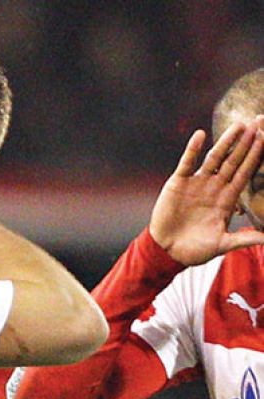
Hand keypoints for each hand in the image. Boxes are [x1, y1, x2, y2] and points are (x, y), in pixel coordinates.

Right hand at [150, 122, 263, 264]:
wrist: (167, 251)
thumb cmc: (195, 250)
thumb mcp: (221, 245)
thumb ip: (243, 239)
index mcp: (227, 200)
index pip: (245, 174)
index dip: (255, 157)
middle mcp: (214, 187)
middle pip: (233, 161)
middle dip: (246, 143)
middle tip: (258, 122)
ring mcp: (197, 183)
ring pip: (214, 158)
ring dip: (225, 142)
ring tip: (238, 126)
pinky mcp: (179, 183)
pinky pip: (187, 163)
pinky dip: (192, 150)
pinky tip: (200, 135)